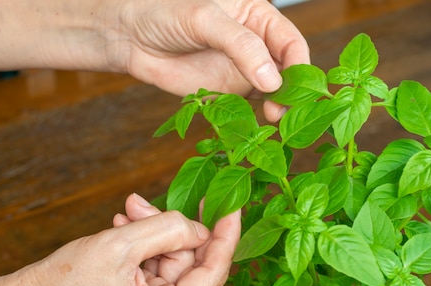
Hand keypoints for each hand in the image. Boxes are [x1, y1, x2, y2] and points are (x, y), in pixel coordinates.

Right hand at [16, 193, 240, 285]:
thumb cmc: (63, 283)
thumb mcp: (120, 245)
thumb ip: (167, 230)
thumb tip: (200, 226)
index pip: (211, 275)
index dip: (224, 237)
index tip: (232, 207)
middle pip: (189, 268)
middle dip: (172, 230)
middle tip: (148, 204)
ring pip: (172, 265)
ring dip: (153, 235)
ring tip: (128, 214)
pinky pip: (156, 272)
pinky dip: (145, 248)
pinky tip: (126, 229)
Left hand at [115, 0, 309, 120]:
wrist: (131, 36)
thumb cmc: (165, 12)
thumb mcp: (205, 19)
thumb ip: (240, 45)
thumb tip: (272, 81)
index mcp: (258, 18)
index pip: (291, 43)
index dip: (299, 66)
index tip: (294, 88)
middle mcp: (256, 46)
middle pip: (286, 72)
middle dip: (291, 93)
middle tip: (284, 112)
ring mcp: (242, 71)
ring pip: (271, 94)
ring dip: (275, 109)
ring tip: (272, 122)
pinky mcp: (226, 94)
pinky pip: (247, 109)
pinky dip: (253, 120)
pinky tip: (252, 128)